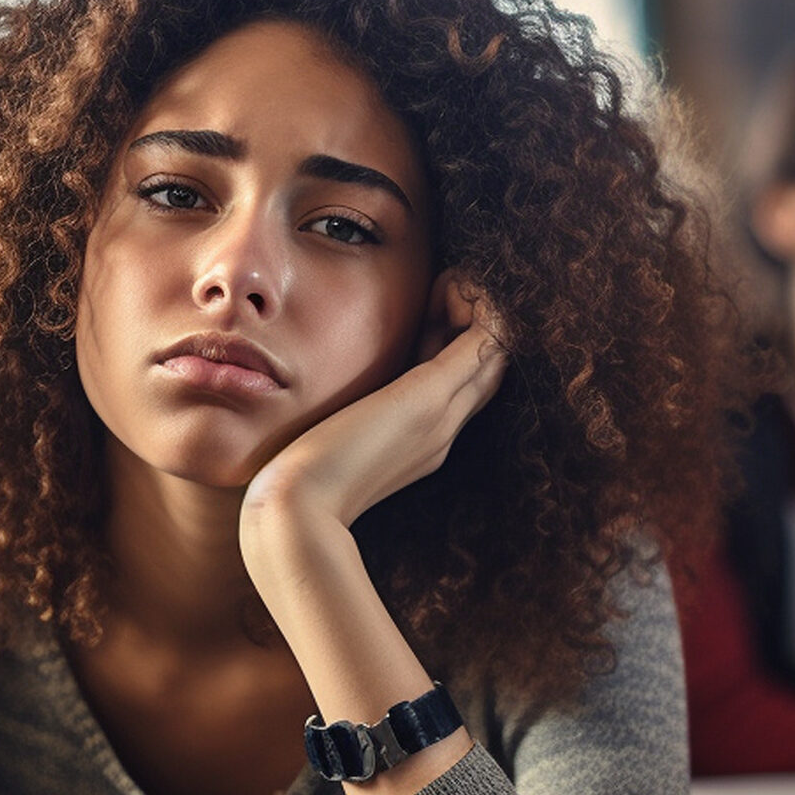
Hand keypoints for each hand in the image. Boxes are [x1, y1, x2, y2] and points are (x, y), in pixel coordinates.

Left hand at [240, 271, 506, 540]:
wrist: (300, 513)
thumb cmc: (303, 483)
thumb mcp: (333, 446)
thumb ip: (348, 422)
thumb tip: (338, 403)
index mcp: (425, 442)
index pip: (466, 385)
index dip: (457, 343)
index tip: (422, 319)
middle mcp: (445, 429)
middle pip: (490, 366)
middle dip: (474, 323)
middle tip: (441, 293)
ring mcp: (443, 414)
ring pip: (495, 351)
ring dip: (480, 309)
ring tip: (448, 285)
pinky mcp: (428, 396)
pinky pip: (483, 340)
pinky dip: (479, 306)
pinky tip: (453, 281)